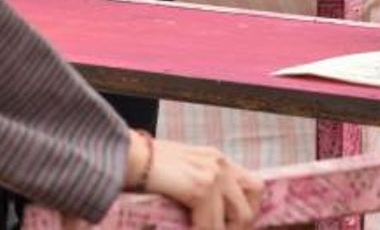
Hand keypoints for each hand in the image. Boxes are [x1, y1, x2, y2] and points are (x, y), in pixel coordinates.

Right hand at [143, 139, 263, 229]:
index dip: (247, 208)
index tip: (232, 225)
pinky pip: (212, 224)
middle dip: (242, 221)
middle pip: (255, 194)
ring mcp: (212, 173)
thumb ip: (198, 184)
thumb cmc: (143, 166)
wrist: (123, 156)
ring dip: (223, 229)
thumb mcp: (180, 170)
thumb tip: (207, 213)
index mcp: (215, 157)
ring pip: (240, 215)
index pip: (252, 184)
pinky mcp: (200, 188)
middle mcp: (219, 162)